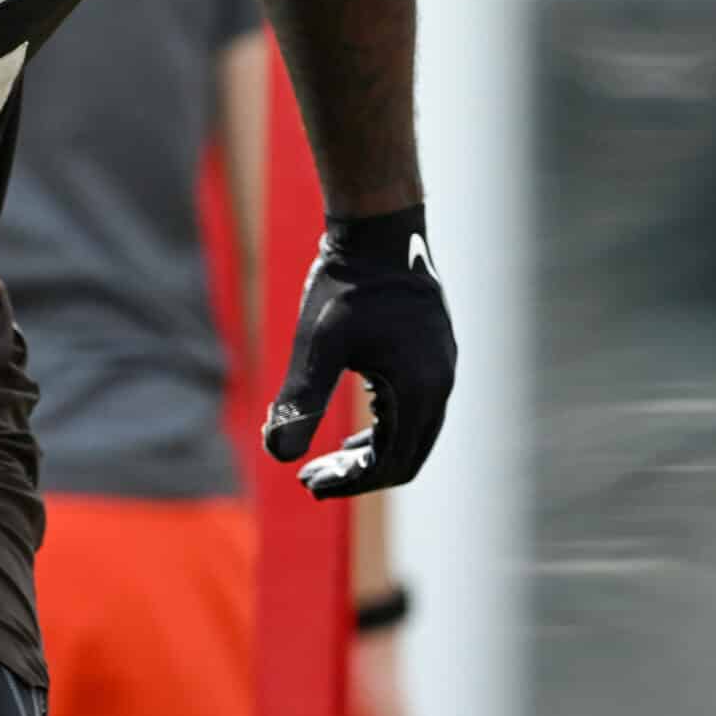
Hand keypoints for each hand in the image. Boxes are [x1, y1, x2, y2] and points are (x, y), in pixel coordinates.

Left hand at [262, 204, 454, 495]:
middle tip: (310, 480)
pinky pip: (412, 410)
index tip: (308, 484)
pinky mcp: (430, 355)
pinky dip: (383, 430)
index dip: (351, 483)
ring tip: (325, 462)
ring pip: (410, 434)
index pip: (393, 464)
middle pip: (407, 456)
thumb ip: (300, 401)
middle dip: (358, 475)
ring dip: (370, 455)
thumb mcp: (318, 346)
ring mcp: (439, 369)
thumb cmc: (346, 286)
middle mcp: (439, 385)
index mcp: (420, 390)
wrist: (378, 231)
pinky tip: (351, 433)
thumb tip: (276, 454)